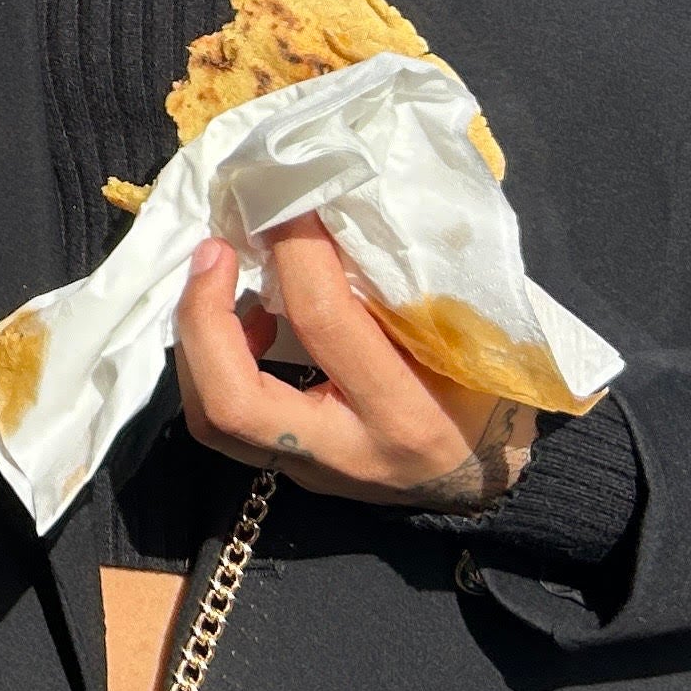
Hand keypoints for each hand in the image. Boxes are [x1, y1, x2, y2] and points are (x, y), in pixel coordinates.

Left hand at [172, 215, 536, 508]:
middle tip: (213, 251)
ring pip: (213, 419)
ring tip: (220, 279)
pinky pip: (226, 420)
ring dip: (199, 341)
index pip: (326, 324)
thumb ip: (398, 290)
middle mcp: (346, 453)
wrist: (490, 485)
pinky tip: (248, 321)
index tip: (286, 206)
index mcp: (405, 415)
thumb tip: (327, 212)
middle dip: (204, 319)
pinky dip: (215, 363)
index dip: (296, 254)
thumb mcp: (466, 344)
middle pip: (232, 403)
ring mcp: (310, 472)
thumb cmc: (488, 398)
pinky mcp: (291, 471)